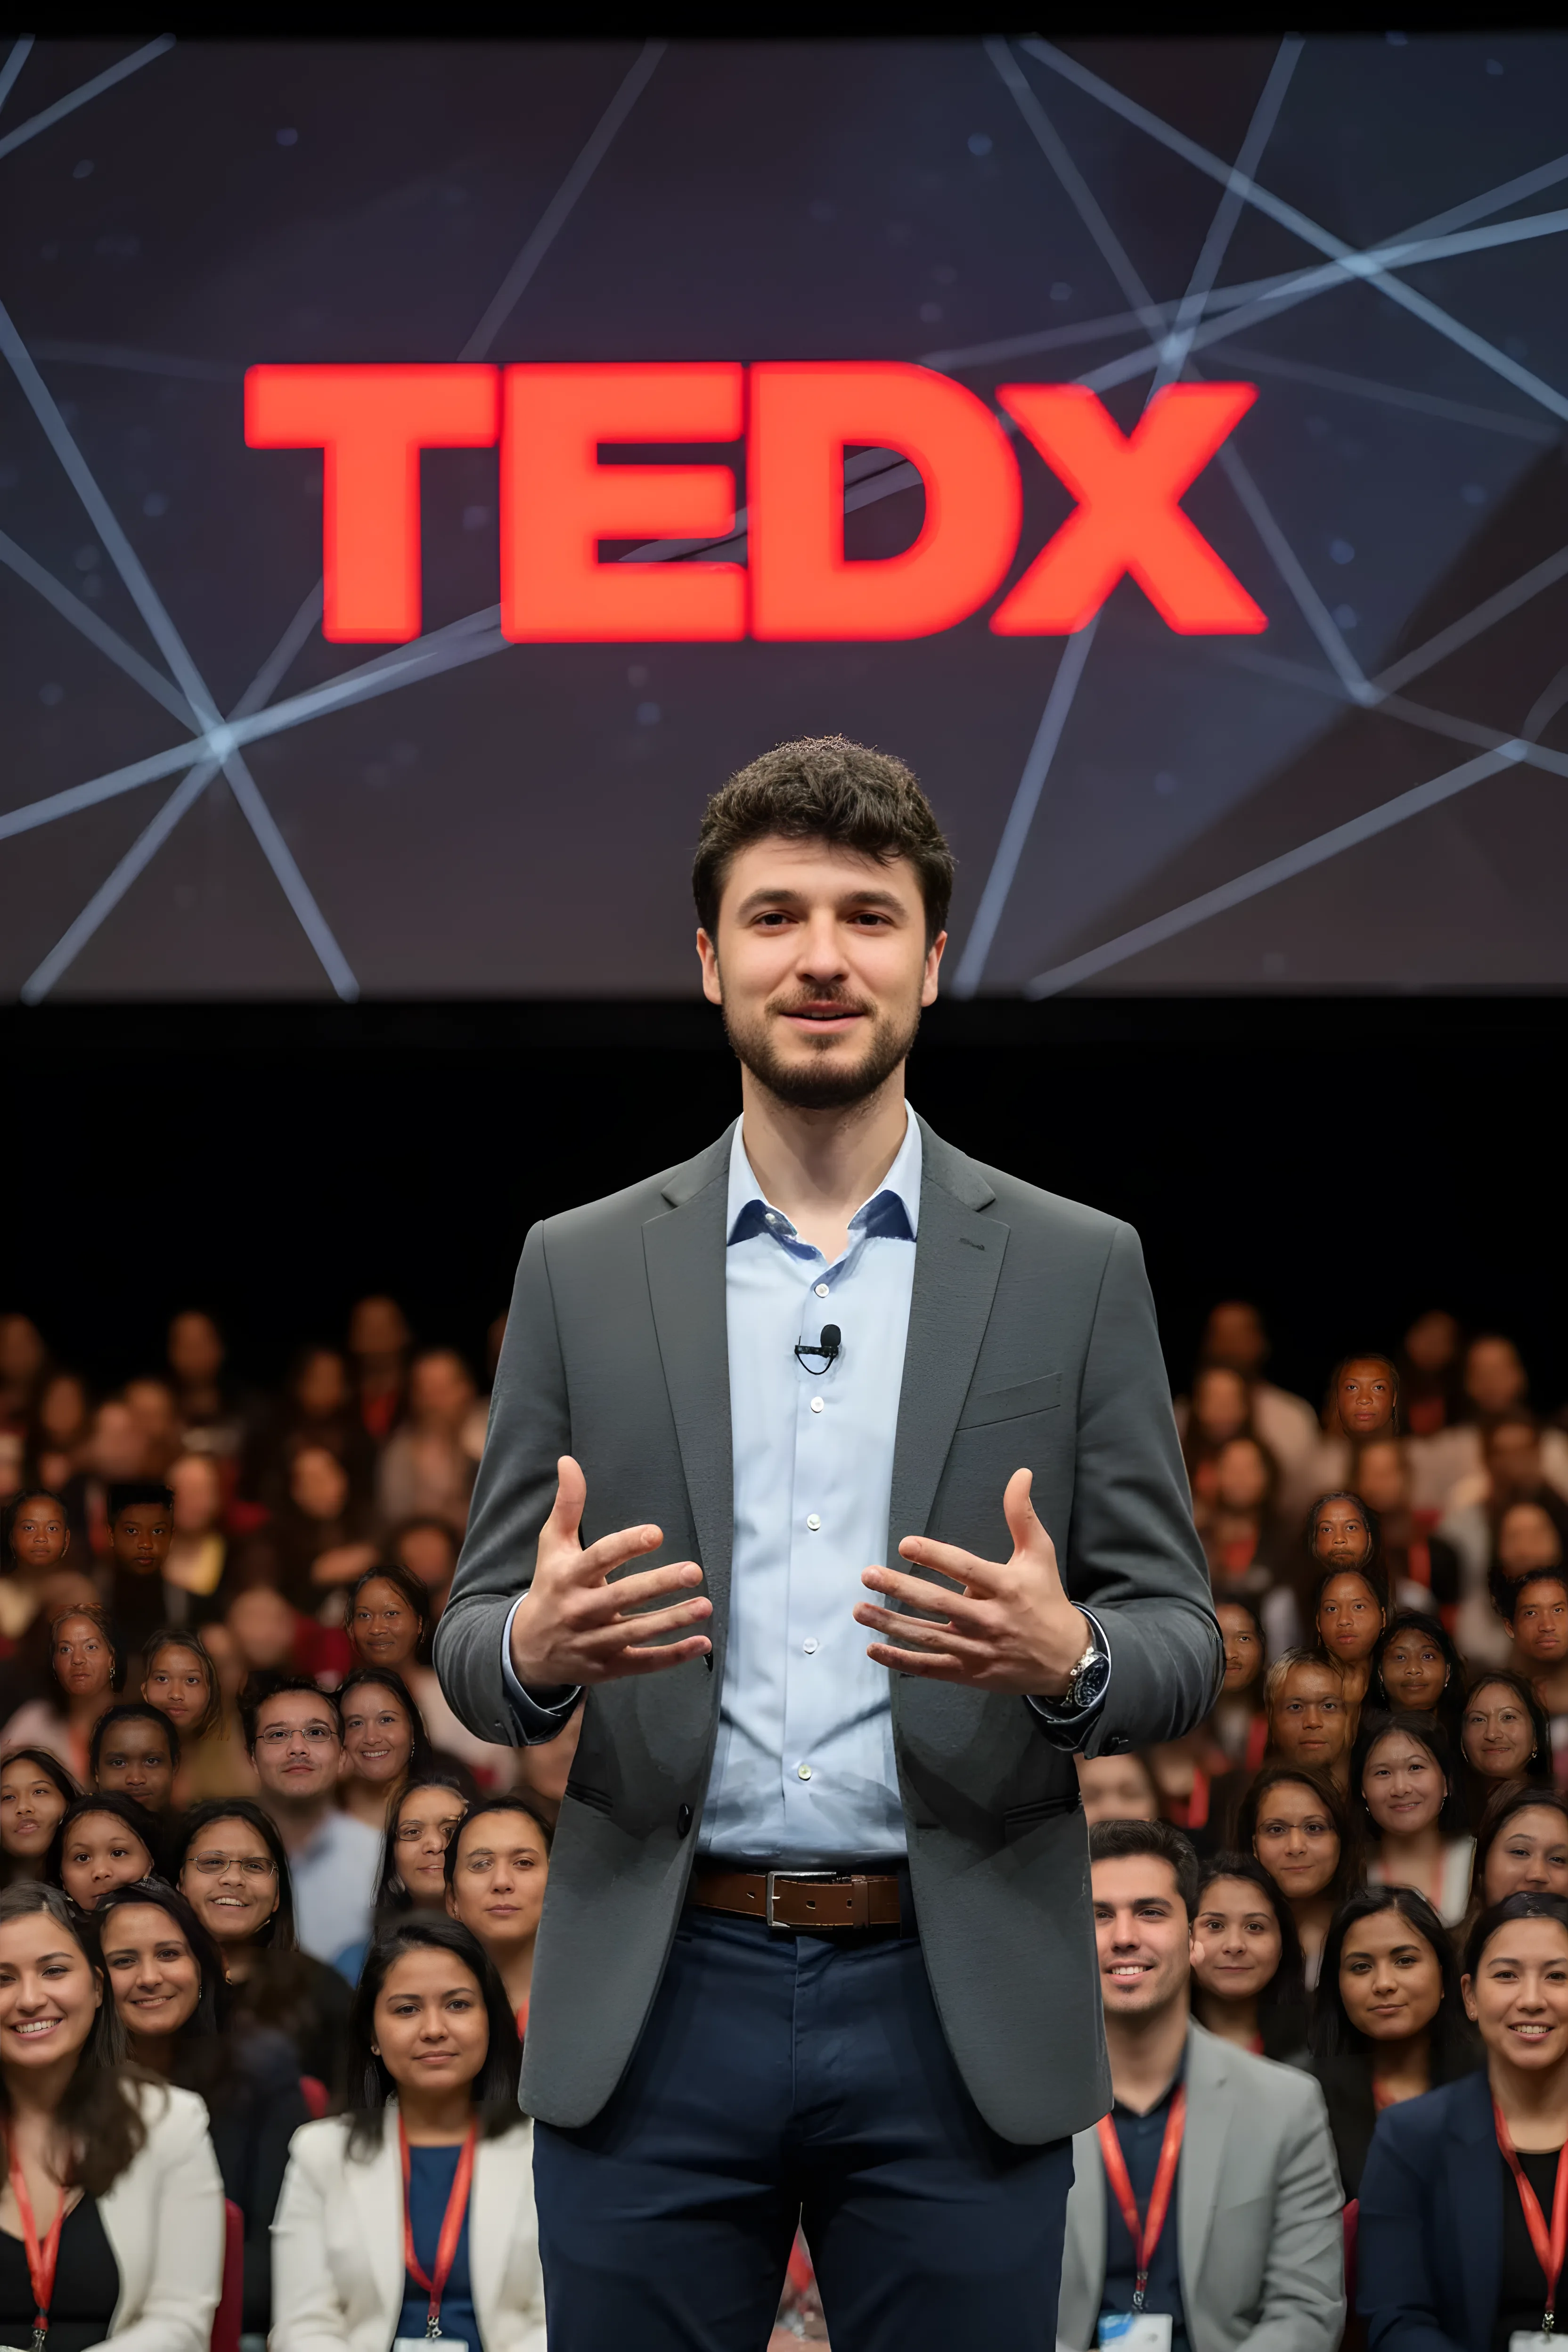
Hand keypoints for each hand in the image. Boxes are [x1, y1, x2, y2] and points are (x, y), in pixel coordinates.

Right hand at [508, 1456, 712, 1687]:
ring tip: (705, 1605)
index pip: (599, 1558)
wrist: (527, 1649)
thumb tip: (568, 1460)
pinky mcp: (608, 1668)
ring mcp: (594, 1642)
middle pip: (622, 1596)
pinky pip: (643, 1663)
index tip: (656, 1533)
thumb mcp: (552, 1545)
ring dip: (673, 1620)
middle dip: (659, 1584)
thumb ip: (567, 1504)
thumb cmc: (550, 1586)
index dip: (627, 1545)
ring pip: (636, 1632)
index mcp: (567, 1577)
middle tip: (693, 1571)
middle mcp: (580, 1610)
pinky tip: (701, 1643)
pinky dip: (673, 1656)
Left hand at [853, 1467, 1088, 1694]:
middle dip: (900, 1588)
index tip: (905, 1544)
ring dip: (891, 1624)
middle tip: (869, 1575)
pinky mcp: (969, 1672)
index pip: (966, 1569)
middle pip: (939, 1603)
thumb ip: (1022, 1515)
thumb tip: (1020, 1474)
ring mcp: (977, 1649)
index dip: (935, 1556)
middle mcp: (989, 1619)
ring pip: (928, 1636)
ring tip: (860, 1610)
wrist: (1069, 1661)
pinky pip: (930, 1666)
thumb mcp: (1040, 1555)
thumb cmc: (1047, 1601)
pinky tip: (874, 1649)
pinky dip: (900, 1659)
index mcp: (1005, 1587)